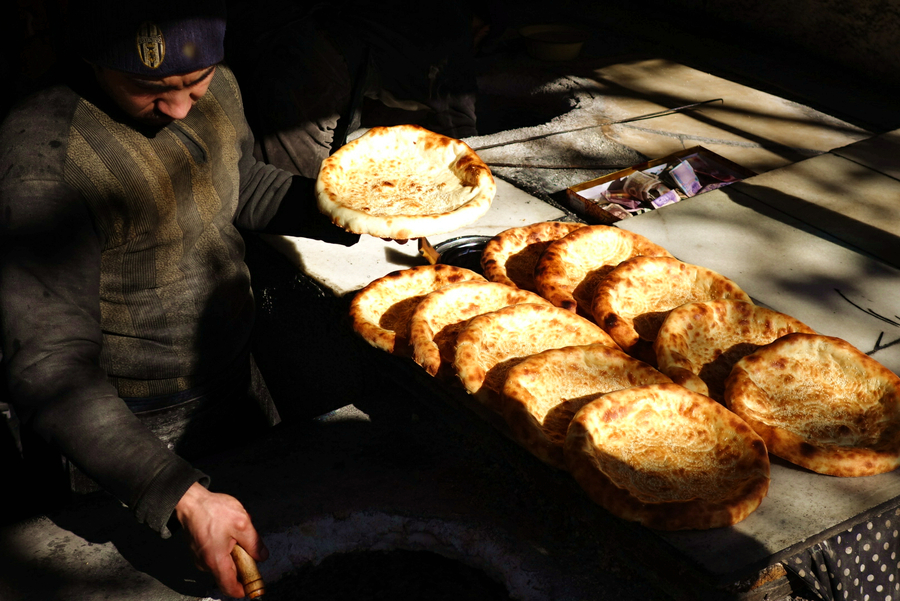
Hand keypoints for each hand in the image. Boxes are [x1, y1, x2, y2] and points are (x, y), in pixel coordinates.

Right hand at [174, 482, 268, 597]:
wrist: (191, 501)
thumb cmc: (213, 510)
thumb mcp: (242, 524)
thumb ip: (254, 543)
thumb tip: (262, 556)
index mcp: (216, 561)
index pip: (230, 587)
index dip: (243, 590)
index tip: (254, 586)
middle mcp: (205, 564)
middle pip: (228, 575)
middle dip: (241, 565)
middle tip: (249, 548)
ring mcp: (200, 557)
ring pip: (222, 563)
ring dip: (233, 554)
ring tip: (236, 534)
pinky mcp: (199, 550)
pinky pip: (215, 555)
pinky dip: (225, 548)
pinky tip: (228, 532)